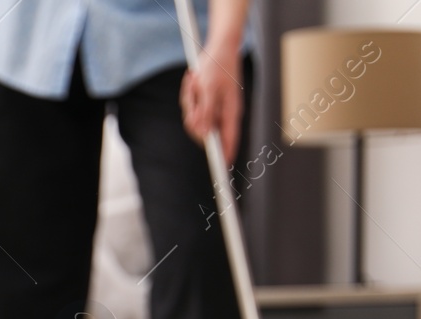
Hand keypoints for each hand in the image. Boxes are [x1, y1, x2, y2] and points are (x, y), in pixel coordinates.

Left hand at [180, 42, 244, 163]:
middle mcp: (223, 113)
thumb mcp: (208, 87)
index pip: (229, 139)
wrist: (218, 46)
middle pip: (203, 130)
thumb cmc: (217, 64)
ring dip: (189, 101)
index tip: (222, 168)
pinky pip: (191, 108)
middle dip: (193, 115)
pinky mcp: (206, 103)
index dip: (225, 154)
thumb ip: (205, 112)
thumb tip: (203, 133)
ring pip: (194, 118)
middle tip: (194, 92)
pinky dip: (189, 96)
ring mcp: (214, 109)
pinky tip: (193, 81)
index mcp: (231, 111)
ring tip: (194, 81)